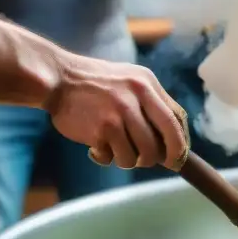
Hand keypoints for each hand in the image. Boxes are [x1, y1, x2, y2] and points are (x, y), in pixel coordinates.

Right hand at [46, 56, 189, 169]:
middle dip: (158, 159)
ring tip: (114, 149)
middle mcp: (137, 96)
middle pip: (162, 143)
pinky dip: (106, 158)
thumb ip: (150, 101)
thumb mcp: (129, 79)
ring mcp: (120, 113)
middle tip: (145, 161)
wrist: (58, 78)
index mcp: (147, 84)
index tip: (176, 158)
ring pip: (139, 156)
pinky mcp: (102, 129)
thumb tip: (172, 136)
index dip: (179, 144)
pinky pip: (114, 158)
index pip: (176, 119)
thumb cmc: (94, 82)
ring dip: (128, 160)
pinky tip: (95, 147)